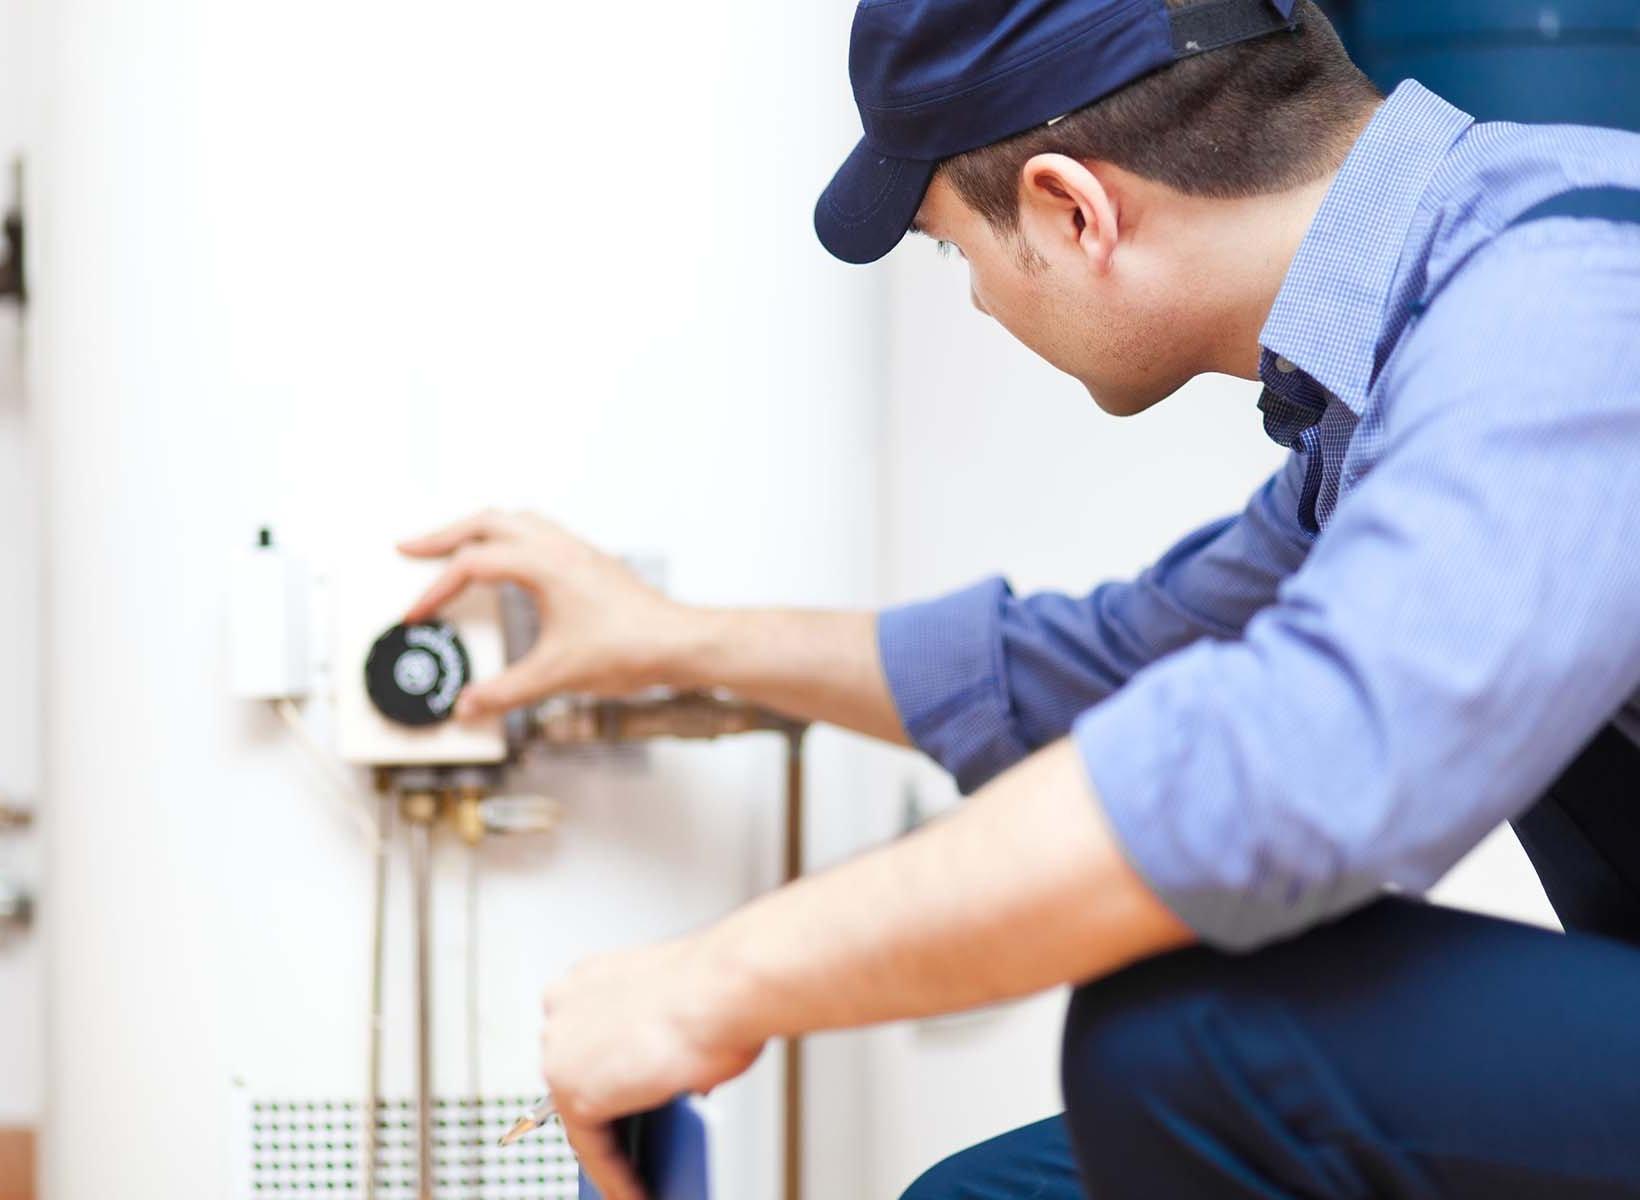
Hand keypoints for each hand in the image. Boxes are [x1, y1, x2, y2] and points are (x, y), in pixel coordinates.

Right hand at [399, 510, 695, 718]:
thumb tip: (469, 705)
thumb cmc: (632, 648)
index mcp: (544, 564)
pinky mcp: (589, 562)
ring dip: (477, 530)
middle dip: (443, 535)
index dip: (436, 591)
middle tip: (409, 550)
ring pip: (515, 520)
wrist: (681, 643)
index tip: (416, 616)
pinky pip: (538, 532)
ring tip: (451, 549)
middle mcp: (559, 546)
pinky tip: (506, 563)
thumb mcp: (557, 675)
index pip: (472, 564)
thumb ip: (506, 691)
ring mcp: (577, 550)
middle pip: (487, 521)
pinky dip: (508, 538)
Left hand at [541, 939, 763, 1199]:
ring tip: (638, 1175)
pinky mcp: (575, 1095)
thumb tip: (669, 1081)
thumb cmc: (720, 988)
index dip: (606, 1071)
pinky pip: (593, 1149)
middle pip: (579, 1075)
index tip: (619, 1096)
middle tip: (632, 1142)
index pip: (587, 1038)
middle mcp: (565, 1008)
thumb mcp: (681, 1011)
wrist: (725, 989)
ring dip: (612, 1147)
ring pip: (582, 1116)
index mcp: (588, 979)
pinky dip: (617, 1176)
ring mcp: (561, 1051)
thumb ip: (660, 1044)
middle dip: (606, 1109)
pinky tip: (638, 1191)